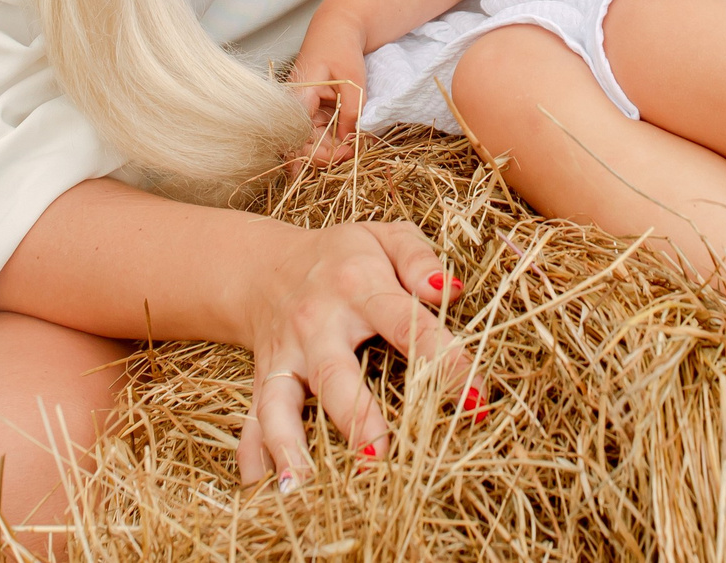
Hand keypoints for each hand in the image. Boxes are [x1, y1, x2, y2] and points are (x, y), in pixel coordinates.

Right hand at [234, 221, 474, 488]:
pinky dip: (251, 454)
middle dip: (356, 416)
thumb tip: (450, 291)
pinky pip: (252, 420)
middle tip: (380, 455)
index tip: (474, 400)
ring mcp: (285, 358)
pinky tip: (258, 486)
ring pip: (280, 404)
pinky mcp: (263, 380)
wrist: (265, 266)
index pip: (407, 325)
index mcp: (357, 287)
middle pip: (335, 374)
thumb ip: (420, 259)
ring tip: (304, 486)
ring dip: (291, 445)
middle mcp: (317, 326)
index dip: (443, 361)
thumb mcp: (385, 238)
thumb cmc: (343, 257)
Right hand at [287, 9, 368, 164]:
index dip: (314, 155)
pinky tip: (350, 140)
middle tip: (353, 153)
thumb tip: (349, 142)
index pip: (296, 138)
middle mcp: (296, 108)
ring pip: (314, 141)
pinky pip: (321, 131)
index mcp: (298, 98)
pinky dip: (336, 137)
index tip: (341, 155)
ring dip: (333, 148)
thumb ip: (351, 113)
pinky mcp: (314, 110)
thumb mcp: (352, 81)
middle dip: (327, 154)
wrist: (338, 27)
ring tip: (355, 147)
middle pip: (303, 145)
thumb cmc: (340, 47)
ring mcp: (304, 110)